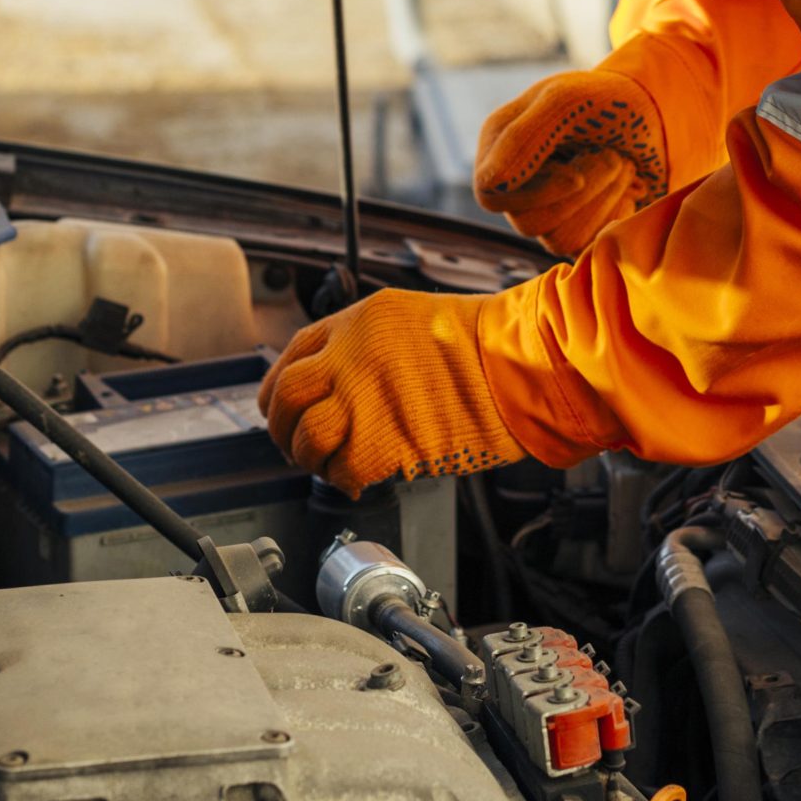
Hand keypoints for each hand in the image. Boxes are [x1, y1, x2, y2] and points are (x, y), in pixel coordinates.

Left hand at [259, 287, 520, 493]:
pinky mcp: (383, 442)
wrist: (521, 364)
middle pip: (286, 397)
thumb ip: (368, 344)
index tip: (281, 405)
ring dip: (311, 458)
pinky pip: (341, 472)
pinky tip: (358, 479)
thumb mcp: (413, 319)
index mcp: (359, 321)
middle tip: (295, 442)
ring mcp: (363, 399)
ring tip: (329, 463)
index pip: (293, 354)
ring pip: (306, 438)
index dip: (279, 387)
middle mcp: (351, 356)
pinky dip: (344, 481)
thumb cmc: (485, 343)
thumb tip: (339, 379)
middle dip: (283, 426)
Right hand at [475, 65, 668, 252]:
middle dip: (582, 193)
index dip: (536, 192)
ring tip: (623, 166)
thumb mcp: (566, 102)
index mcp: (500, 145)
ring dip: (602, 201)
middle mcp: (516, 182)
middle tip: (614, 157)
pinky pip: (585, 248)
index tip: (577, 175)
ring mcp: (544, 210)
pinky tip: (625, 189)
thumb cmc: (606, 99)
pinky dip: (613, 217)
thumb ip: (524, 136)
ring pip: (558, 239)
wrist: (655, 113)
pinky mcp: (575, 229)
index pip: (492, 193)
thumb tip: (491, 183)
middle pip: (527, 223)